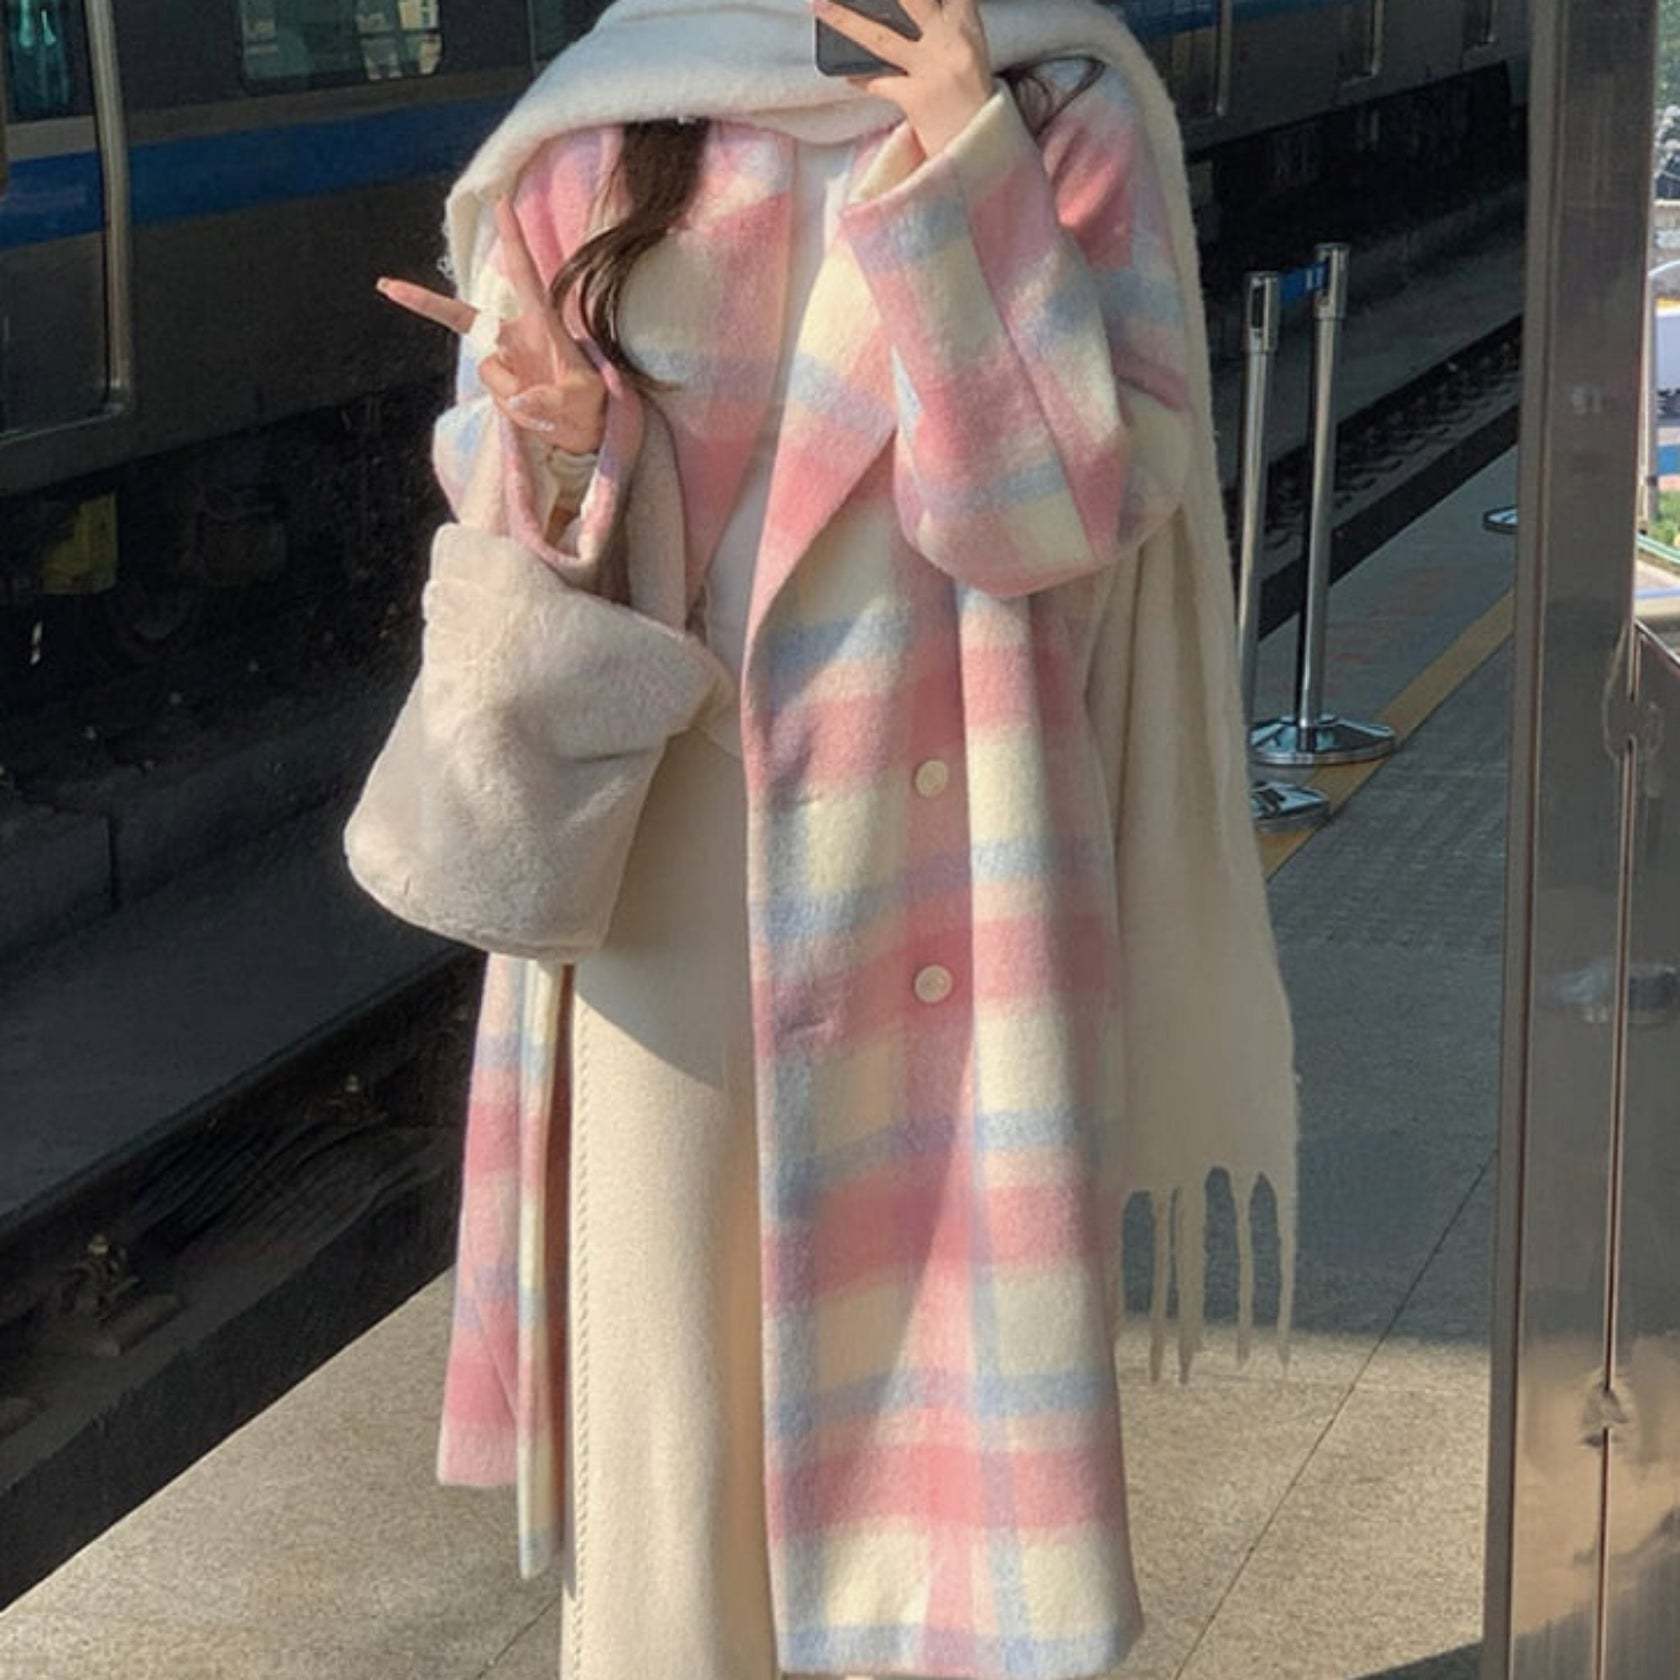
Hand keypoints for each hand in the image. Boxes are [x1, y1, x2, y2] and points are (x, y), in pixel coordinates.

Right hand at [375, 196, 607, 454]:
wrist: (586, 426)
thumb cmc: (591, 401)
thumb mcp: (583, 398)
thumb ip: (552, 398)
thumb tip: (519, 398)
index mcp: (542, 321)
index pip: (524, 272)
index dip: (512, 237)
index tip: (501, 201)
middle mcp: (515, 335)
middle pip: (463, 317)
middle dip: (425, 302)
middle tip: (388, 286)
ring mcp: (503, 360)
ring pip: (490, 373)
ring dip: (517, 396)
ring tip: (550, 408)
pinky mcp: (499, 383)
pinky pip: (497, 397)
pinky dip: (517, 411)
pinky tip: (538, 413)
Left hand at [810, 0, 995, 159]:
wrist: (983, 148)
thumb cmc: (973, 98)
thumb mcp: (970, 52)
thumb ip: (945, 24)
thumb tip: (906, 9)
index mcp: (967, 25)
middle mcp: (951, 41)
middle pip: (914, 0)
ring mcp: (932, 70)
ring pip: (881, 39)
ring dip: (845, 21)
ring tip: (818, 5)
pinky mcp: (917, 98)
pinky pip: (879, 82)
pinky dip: (860, 77)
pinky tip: (845, 72)